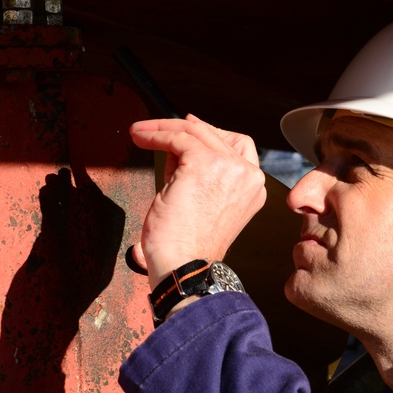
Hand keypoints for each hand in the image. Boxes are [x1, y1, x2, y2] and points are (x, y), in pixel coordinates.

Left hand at [130, 115, 266, 289]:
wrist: (184, 265)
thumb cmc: (187, 247)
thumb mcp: (200, 203)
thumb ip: (195, 174)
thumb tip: (176, 146)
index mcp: (253, 188)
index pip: (239, 147)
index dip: (211, 133)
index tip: (188, 127)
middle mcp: (248, 175)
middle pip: (216, 134)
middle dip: (181, 127)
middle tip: (154, 128)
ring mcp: (231, 167)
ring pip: (195, 131)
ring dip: (162, 128)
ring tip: (140, 133)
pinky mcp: (206, 163)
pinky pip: (177, 138)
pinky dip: (155, 135)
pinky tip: (141, 138)